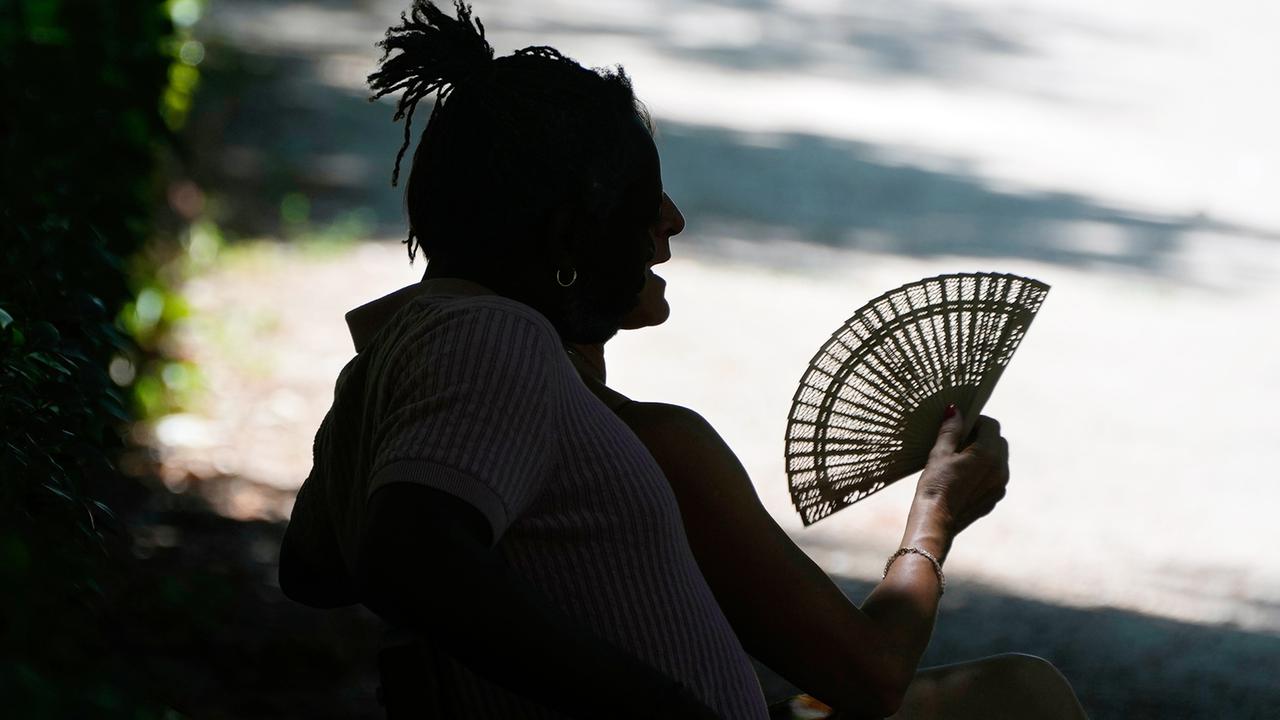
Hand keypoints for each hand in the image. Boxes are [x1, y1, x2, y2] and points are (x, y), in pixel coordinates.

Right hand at [915, 405, 1009, 536]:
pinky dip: (984, 471)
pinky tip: (962, 477)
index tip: (959, 425)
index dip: (976, 420)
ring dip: (984, 453)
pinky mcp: (994, 498)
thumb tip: (955, 411)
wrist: (935, 522)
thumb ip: (950, 430)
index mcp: (988, 454)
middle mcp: (1000, 469)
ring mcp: (1000, 485)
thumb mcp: (939, 454)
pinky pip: (995, 476)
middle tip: (958, 441)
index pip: (991, 425)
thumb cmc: (934, 486)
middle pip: (998, 441)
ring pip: (998, 459)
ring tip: (959, 460)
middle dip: (981, 436)